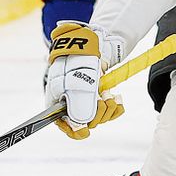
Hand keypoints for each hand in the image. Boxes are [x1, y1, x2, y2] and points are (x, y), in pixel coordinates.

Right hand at [45, 22, 124, 138]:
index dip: (74, 130)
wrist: (95, 45)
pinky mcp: (101, 96)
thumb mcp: (78, 83)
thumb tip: (85, 123)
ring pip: (100, 117)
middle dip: (97, 114)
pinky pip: (111, 111)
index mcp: (59, 102)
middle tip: (103, 100)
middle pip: (86, 123)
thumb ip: (80, 105)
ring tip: (110, 96)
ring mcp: (88, 99)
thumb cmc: (81, 62)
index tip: (85, 130)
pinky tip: (117, 98)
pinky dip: (116, 106)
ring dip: (108, 109)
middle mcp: (73, 103)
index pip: (64, 125)